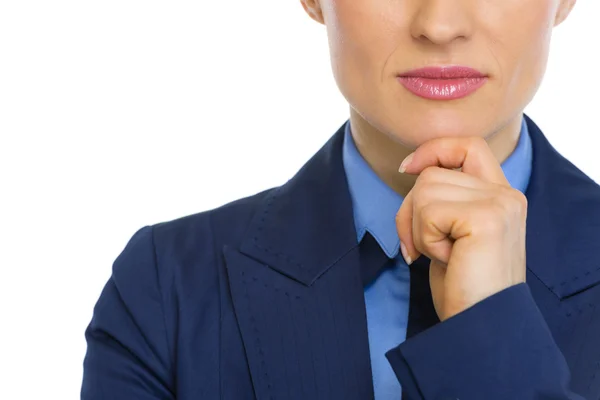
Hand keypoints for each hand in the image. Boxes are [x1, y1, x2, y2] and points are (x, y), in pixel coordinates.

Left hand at [395, 137, 526, 320]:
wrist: (481, 326)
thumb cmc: (462, 285)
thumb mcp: (451, 232)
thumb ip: (444, 198)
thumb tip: (411, 168)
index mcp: (501, 195)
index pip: (468, 145)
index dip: (433, 149)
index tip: (407, 169)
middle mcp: (506, 194)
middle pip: (431, 174)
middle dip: (410, 212)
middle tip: (421, 248)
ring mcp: (500, 204)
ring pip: (425, 190)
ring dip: (419, 228)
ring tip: (443, 255)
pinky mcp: (487, 218)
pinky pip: (428, 212)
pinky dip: (425, 239)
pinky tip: (447, 260)